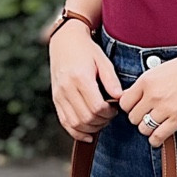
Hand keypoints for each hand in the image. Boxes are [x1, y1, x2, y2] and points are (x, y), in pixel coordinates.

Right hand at [49, 25, 121, 141]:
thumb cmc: (86, 50)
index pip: (96, 107)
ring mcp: (59, 95)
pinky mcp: (56, 99)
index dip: (109, 113)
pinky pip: (65, 122)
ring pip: (75, 123)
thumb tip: (120, 99)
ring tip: (101, 121)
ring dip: (91, 128)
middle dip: (102, 122)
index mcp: (80, 78)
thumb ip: (111, 80)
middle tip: (110, 115)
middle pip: (86, 118)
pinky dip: (76, 132)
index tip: (115, 109)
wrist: (64, 41)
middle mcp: (67, 88)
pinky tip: (88, 134)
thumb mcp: (103, 60)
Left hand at [119, 47, 176, 146]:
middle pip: (132, 118)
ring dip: (148, 129)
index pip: (124, 103)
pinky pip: (158, 136)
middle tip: (149, 116)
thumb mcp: (162, 69)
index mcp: (146, 80)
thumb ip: (147, 84)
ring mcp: (166, 108)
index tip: (137, 108)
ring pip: (143, 129)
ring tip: (156, 125)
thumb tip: (134, 97)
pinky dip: (156, 140)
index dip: (130, 107)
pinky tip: (160, 136)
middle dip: (139, 119)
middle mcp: (153, 95)